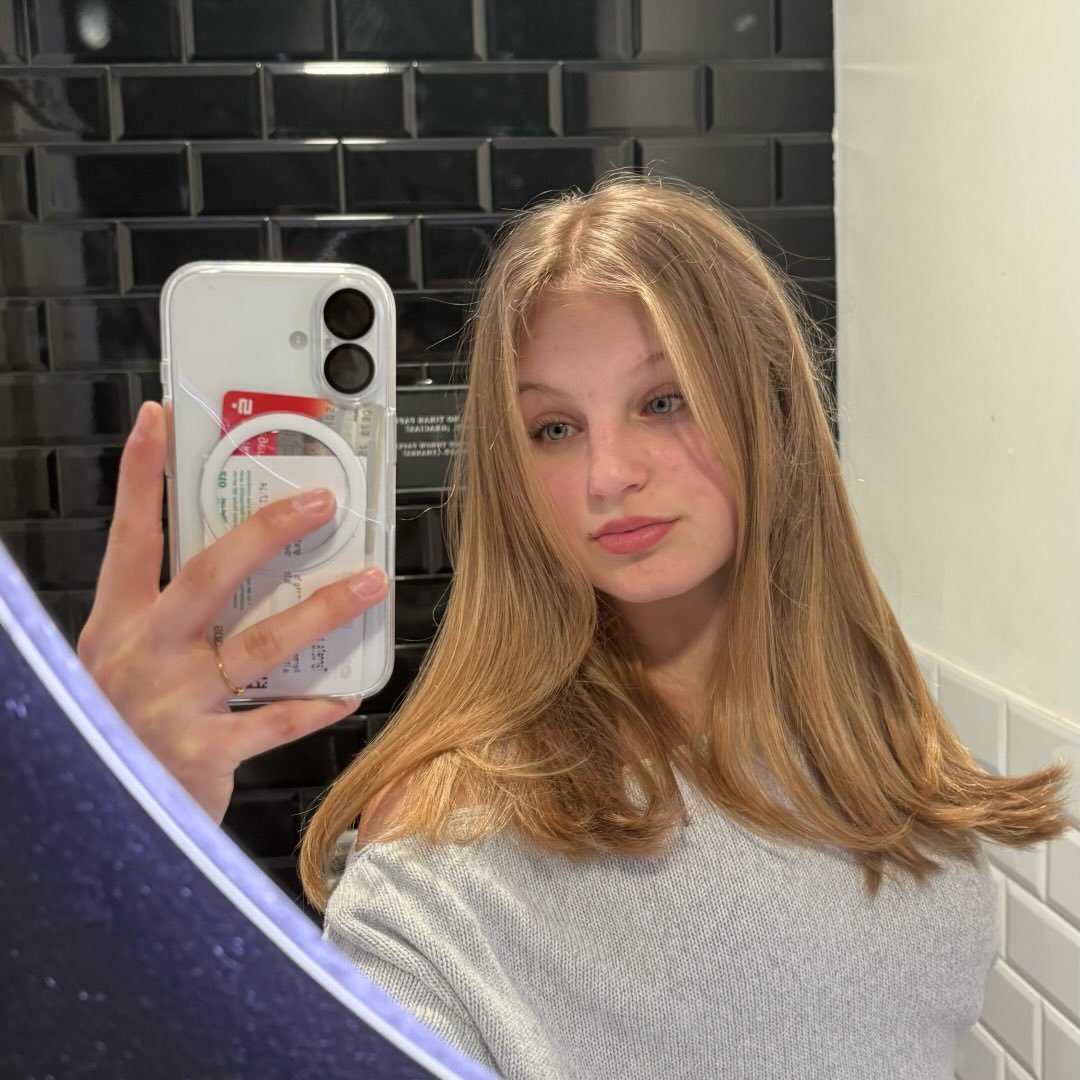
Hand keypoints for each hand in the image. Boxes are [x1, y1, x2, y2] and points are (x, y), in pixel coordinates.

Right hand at [77, 401, 389, 823]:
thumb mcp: (117, 664)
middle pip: (212, 573)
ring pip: (261, 641)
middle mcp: (145, 651)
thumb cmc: (114, 730)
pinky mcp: (204, 749)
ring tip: (368, 585)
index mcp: (119, 623)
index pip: (130, 534)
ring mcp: (174, 700)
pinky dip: (314, 708)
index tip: (158, 421)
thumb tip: (224, 571)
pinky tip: (347, 694)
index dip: (142, 475)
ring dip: (323, 609)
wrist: (92, 820)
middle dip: (268, 531)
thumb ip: (161, 620)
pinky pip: (275, 722)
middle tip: (320, 504)